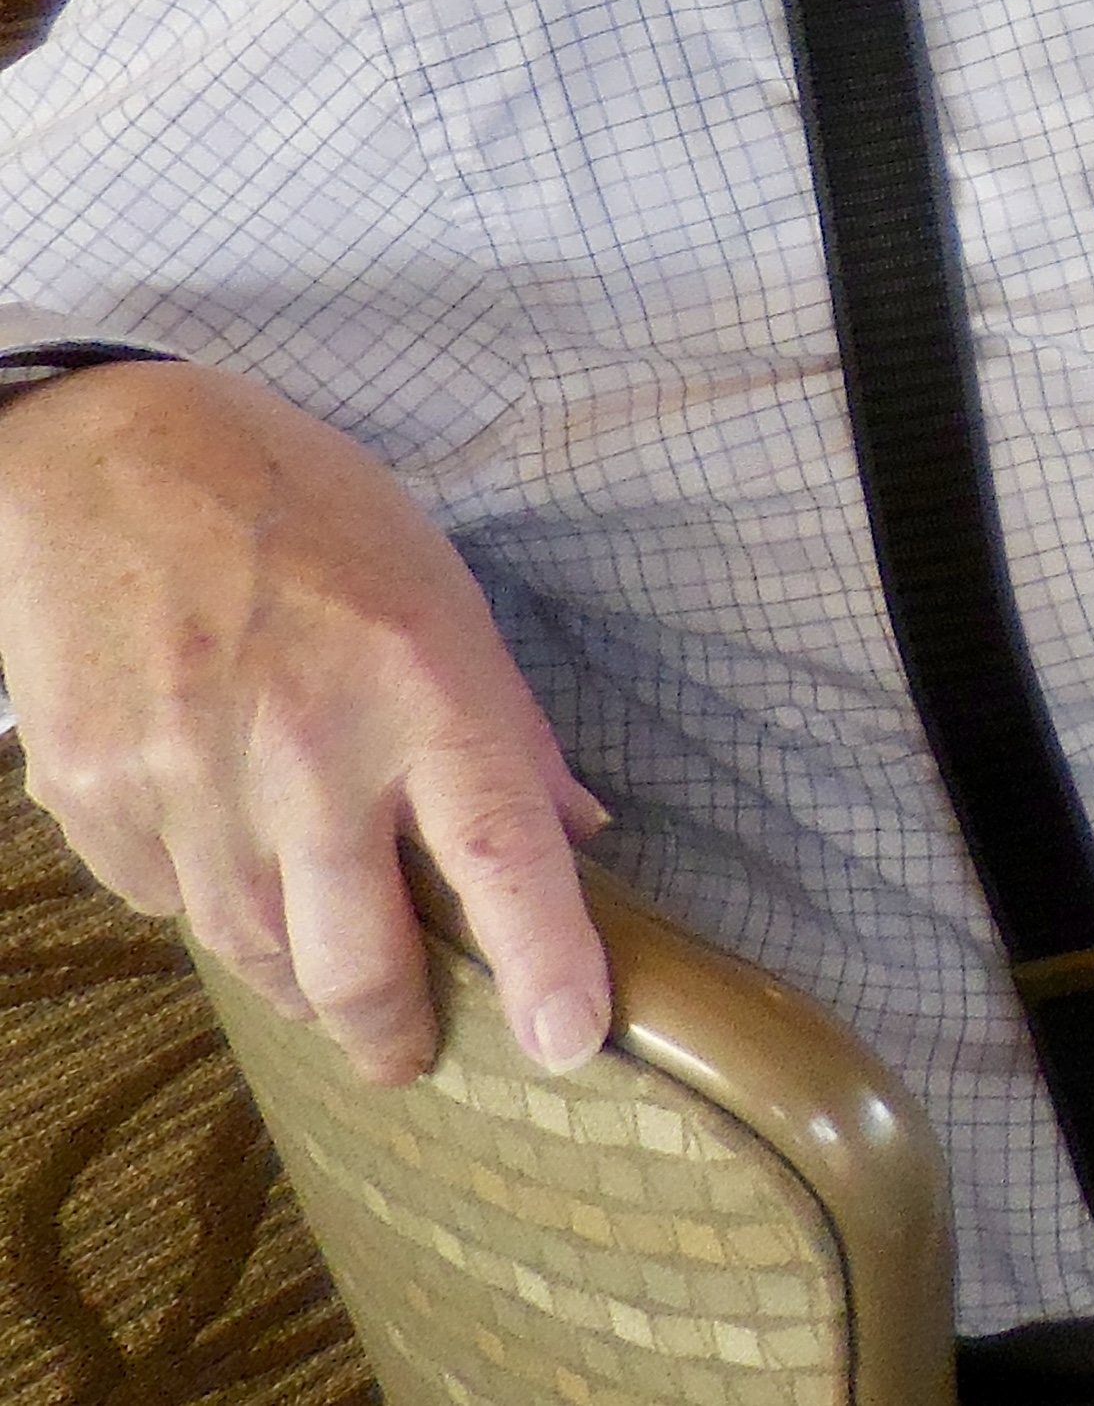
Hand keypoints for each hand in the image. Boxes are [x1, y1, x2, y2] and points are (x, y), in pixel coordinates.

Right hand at [0, 362, 611, 1084]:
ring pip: (258, 954)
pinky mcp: (95, 798)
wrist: (104, 463)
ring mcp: (188, 781)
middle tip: (413, 1051)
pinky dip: (210, 903)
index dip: (544, 959)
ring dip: (302, 983)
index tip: (572, 1039)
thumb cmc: (296, 508)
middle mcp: (307, 748)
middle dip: (394, 1031)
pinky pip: (168, 903)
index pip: (501, 848)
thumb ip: (503, 722)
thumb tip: (576, 831)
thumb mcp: (437, 586)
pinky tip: (228, 859)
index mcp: (418, 683)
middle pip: (361, 957)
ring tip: (329, 979)